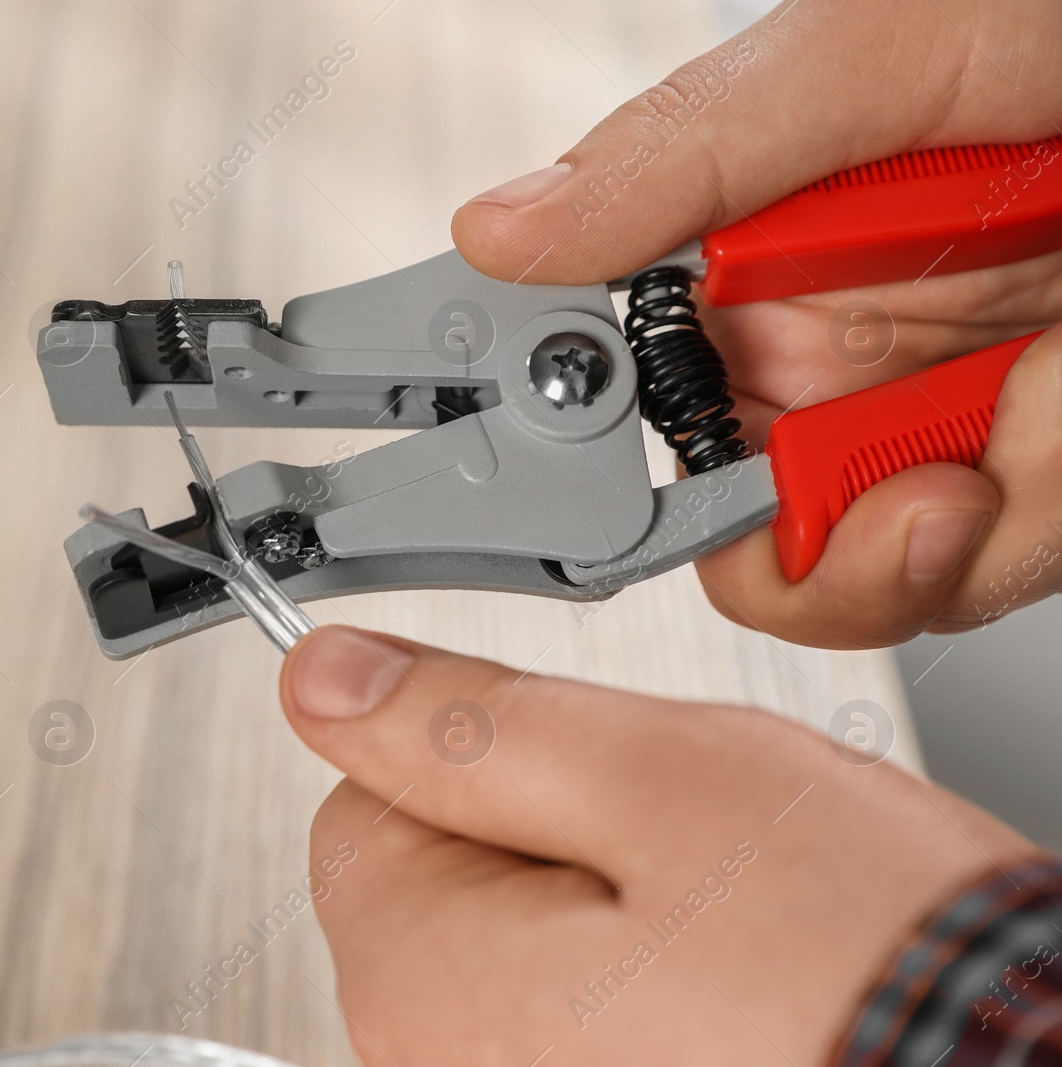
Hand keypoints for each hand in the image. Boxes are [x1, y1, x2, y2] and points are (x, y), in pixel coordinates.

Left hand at [281, 627, 1035, 1066]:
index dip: (488, 750)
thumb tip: (329, 681)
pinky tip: (742, 987)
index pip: (367, 791)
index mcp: (419, 967)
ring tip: (739, 925)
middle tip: (691, 849)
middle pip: (450, 874)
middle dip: (562, 833)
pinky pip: (584, 1017)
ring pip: (528, 945)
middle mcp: (434, 1063)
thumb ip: (467, 724)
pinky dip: (650, 986)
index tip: (586, 762)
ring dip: (619, 910)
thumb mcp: (654, 777)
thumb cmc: (865, 969)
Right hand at [450, 0, 1061, 647]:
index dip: (600, 475)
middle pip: (746, 536)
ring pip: (876, 579)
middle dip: (819, 540)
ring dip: (961, 524)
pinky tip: (1054, 414)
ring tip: (1028, 404)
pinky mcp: (1036, 471)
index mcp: (749, 260)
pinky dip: (1039, 512)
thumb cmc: (1055, 17)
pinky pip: (996, 563)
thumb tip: (503, 227)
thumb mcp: (875, 51)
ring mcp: (933, 419)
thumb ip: (683, 154)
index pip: (623, 409)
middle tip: (904, 473)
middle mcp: (827, 353)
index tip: (609, 505)